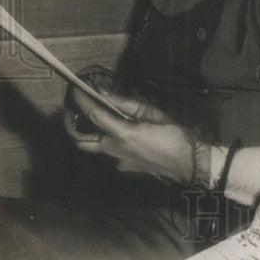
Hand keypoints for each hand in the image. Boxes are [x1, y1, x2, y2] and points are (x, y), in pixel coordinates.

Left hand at [65, 86, 192, 183]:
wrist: (186, 164)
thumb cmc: (172, 135)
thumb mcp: (151, 112)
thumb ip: (125, 103)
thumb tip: (103, 91)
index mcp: (122, 134)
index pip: (93, 115)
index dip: (82, 100)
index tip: (75, 90)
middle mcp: (113, 150)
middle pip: (81, 140)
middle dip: (73, 125)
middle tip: (75, 111)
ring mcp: (116, 163)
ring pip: (94, 148)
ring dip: (92, 134)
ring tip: (100, 121)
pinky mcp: (122, 169)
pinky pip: (108, 154)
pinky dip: (109, 142)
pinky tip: (123, 136)